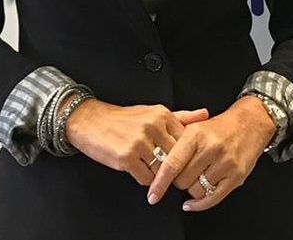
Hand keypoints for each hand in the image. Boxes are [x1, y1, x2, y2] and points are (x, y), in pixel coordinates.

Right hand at [63, 101, 209, 186]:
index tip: (184, 161)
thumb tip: (204, 114)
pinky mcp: (127, 157)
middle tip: (171, 173)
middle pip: (176, 157)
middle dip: (175, 168)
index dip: (186, 154)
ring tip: (153, 171)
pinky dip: (145, 180)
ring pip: (162, 169)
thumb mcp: (152, 112)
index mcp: (161, 115)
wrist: (88, 121)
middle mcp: (152, 127)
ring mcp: (139, 142)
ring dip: (159, 175)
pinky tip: (138, 171)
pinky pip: (146, 178)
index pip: (186, 141)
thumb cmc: (121, 119)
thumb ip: (180, 116)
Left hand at [145, 97, 276, 211]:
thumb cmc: (218, 127)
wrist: (249, 123)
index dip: (160, 182)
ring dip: (192, 189)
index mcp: (195, 134)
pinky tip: (192, 202)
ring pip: (197, 190)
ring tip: (197, 177)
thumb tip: (157, 164)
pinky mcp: (236, 175)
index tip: (152, 195)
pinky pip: (213, 198)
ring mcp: (225, 163)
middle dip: (179, 181)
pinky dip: (200, 204)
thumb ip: (175, 143)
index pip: (172, 164)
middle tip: (183, 173)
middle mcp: (210, 148)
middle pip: (183, 181)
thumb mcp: (195, 127)